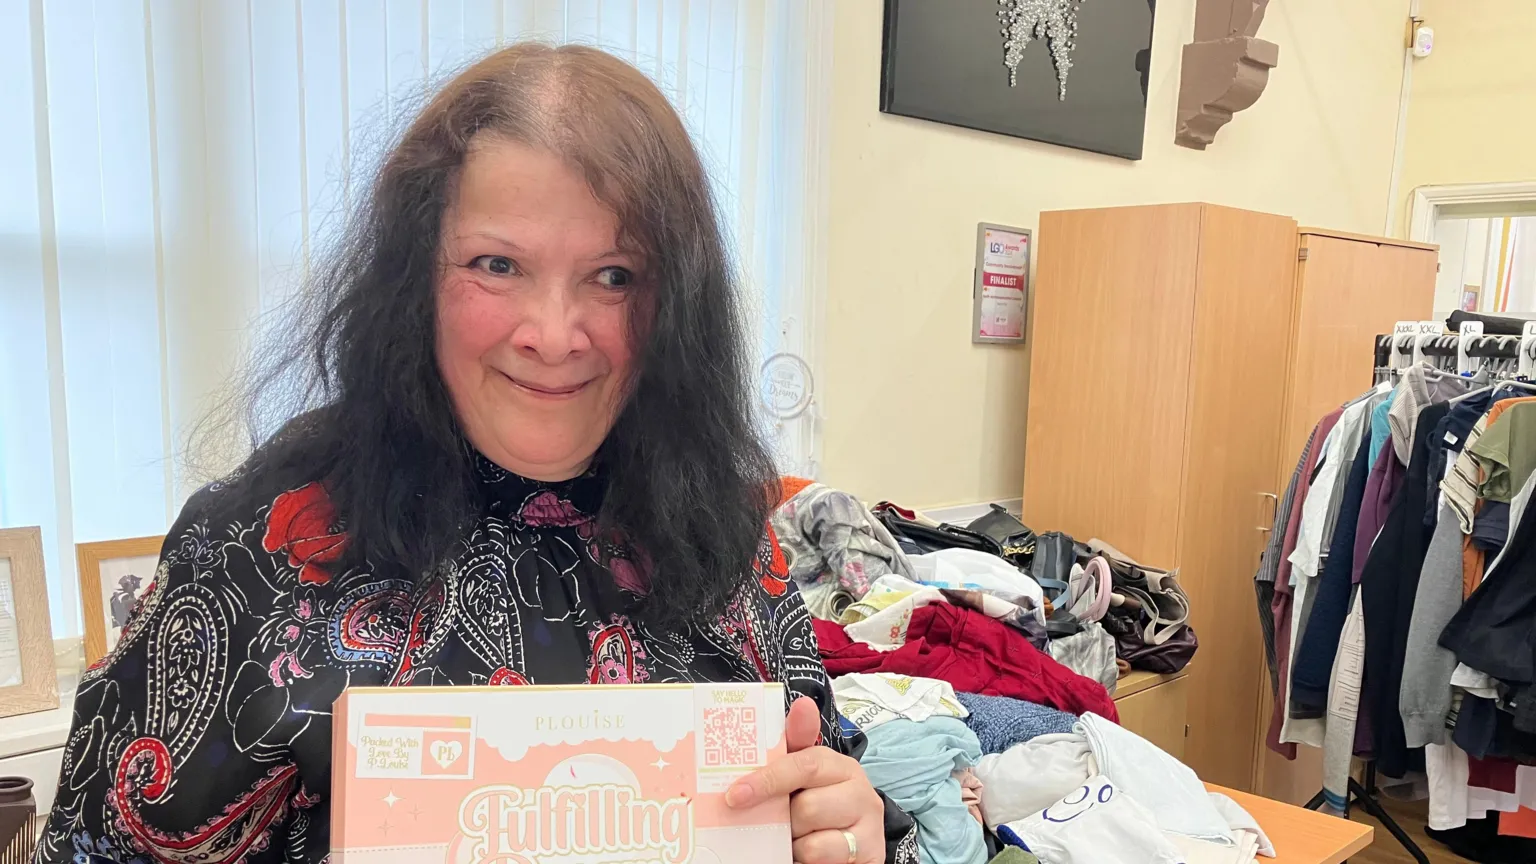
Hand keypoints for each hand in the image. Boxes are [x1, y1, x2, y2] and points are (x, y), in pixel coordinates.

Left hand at [725, 696, 885, 863]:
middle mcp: (860, 790)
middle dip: (784, 819)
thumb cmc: (816, 810)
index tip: (736, 794)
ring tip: (795, 838)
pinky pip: (822, 853)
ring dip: (794, 839)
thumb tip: (803, 704)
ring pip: (813, 832)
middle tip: (776, 823)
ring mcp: (869, 822)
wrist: (844, 851)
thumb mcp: (799, 779)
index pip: (804, 763)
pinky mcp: (870, 851)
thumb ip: (791, 748)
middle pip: (807, 805)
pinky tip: (807, 854)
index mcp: (838, 766)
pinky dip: (806, 857)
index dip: (768, 778)